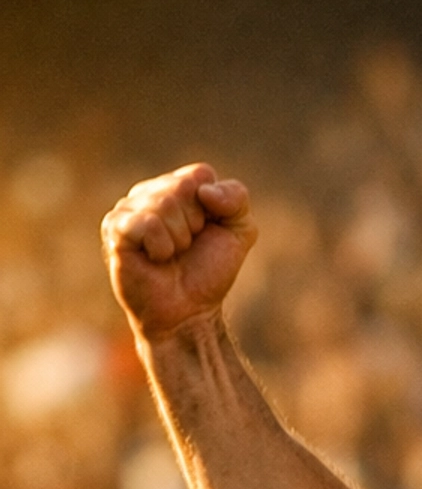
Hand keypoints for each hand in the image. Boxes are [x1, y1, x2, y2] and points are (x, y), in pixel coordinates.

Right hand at [102, 163, 256, 344]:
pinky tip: (155, 259)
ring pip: (164, 204)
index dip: (212, 208)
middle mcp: (149, 192)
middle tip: (186, 248)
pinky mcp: (115, 229)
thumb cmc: (209, 273)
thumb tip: (205, 191)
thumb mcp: (240, 232)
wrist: (189, 313)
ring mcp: (128, 209)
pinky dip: (161, 247)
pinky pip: (147, 223)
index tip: (205, 232)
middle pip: (182, 187)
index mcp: (176, 187)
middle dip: (194, 225)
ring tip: (170, 255)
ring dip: (178, 239)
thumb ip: (236, 199)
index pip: (200, 175)